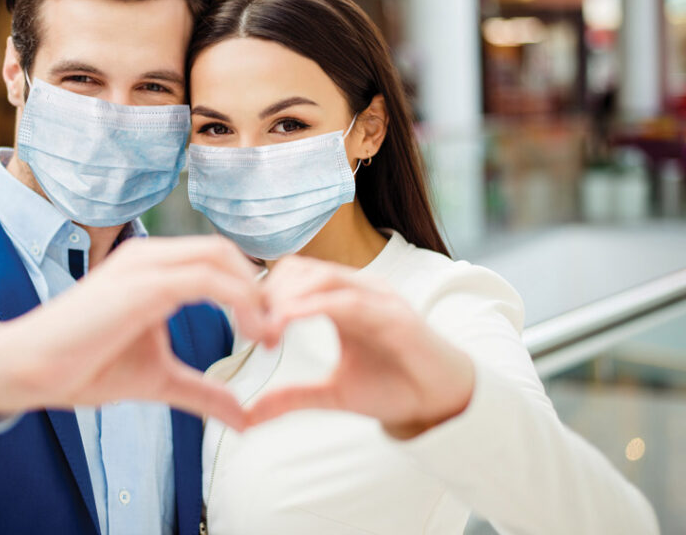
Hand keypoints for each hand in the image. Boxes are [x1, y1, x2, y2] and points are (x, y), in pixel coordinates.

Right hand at [0, 236, 264, 430]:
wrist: (31, 369)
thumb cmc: (85, 367)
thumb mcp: (160, 380)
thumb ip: (203, 392)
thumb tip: (243, 418)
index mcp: (153, 269)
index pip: (217, 259)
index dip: (251, 289)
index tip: (268, 331)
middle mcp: (150, 257)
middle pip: (225, 251)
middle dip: (259, 288)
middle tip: (275, 332)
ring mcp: (144, 266)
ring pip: (220, 258)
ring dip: (255, 295)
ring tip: (266, 336)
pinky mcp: (142, 284)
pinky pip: (206, 280)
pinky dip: (240, 302)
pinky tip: (249, 334)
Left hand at [247, 256, 474, 437]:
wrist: (441, 403)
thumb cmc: (391, 388)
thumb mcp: (332, 394)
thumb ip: (291, 398)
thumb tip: (247, 417)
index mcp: (341, 300)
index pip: (294, 275)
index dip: (264, 293)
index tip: (244, 324)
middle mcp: (358, 290)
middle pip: (300, 269)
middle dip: (270, 293)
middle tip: (252, 328)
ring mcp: (378, 299)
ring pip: (322, 277)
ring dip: (288, 299)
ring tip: (268, 329)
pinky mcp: (395, 316)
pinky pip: (350, 301)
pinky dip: (315, 306)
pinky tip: (289, 322)